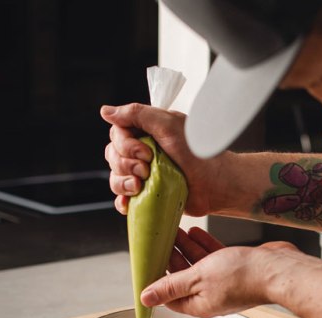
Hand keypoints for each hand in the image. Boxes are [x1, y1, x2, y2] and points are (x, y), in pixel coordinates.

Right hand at [100, 103, 217, 215]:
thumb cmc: (199, 153)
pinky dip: (123, 201)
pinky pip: (123, 198)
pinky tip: (131, 201)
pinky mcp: (147, 194)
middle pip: (113, 155)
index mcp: (147, 132)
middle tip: (148, 168)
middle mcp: (143, 151)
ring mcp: (144, 174)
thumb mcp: (169, 125)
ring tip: (143, 185)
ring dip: (124, 182)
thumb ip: (137, 114)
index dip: (125, 144)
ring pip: (115, 177)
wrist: (216, 184)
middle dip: (127, 164)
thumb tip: (106, 111)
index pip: (117, 133)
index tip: (146, 151)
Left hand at [141, 226, 298, 317]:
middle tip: (160, 241)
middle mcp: (211, 296)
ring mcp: (225, 282)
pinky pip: (215, 257)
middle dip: (171, 259)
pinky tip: (197, 232)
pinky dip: (204, 245)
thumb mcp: (197, 278)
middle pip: (184, 278)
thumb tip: (145, 298)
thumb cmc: (242, 276)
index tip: (148, 262)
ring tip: (175, 232)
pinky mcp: (237, 269)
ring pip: (199, 265)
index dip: (157, 281)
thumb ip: (171, 286)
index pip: (170, 296)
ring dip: (187, 249)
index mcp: (199, 305)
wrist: (277, 269)